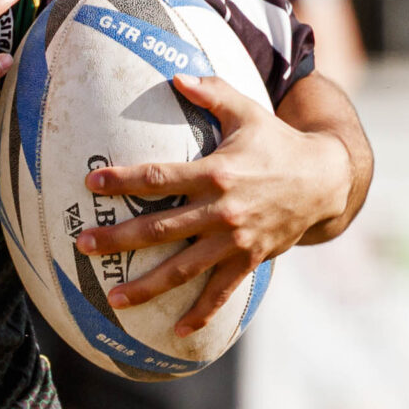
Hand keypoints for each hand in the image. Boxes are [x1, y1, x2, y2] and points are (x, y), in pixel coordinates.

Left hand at [72, 74, 351, 334]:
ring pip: (184, 268)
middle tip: (83, 245)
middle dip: (119, 239)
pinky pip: (221, 292)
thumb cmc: (276, 142)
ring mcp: (235, 240)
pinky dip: (200, 314)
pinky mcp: (249, 260)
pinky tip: (175, 332)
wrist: (324, 180)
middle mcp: (222, 210)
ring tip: (113, 299)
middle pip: (161, 227)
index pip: (160, 177)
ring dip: (147, 286)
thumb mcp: (247, 112)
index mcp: (216, 172)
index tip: (92, 184)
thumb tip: (175, 76)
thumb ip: (211, 93)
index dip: (124, 180)